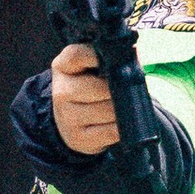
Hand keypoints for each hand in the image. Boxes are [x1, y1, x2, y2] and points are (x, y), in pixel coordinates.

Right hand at [51, 41, 119, 155]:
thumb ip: (106, 59)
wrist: (71, 118)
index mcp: (62, 67)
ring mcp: (67, 117)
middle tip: (127, 89)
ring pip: (108, 111)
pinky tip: (120, 123)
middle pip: (98, 88)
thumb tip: (133, 59)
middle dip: (119, 89)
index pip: (76, 56)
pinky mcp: (78, 138)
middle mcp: (61, 92)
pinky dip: (121, 128)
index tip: (114, 58)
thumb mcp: (89, 67)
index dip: (96, 56)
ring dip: (122, 109)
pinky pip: (110, 132)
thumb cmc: (88, 87)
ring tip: (124, 106)